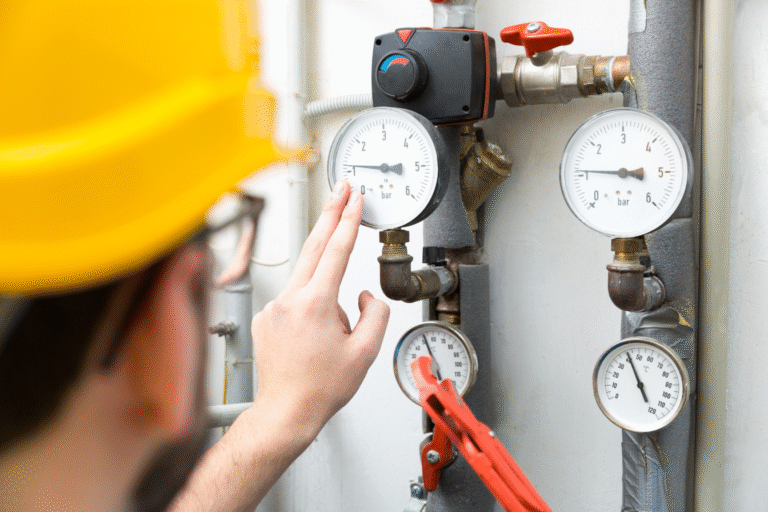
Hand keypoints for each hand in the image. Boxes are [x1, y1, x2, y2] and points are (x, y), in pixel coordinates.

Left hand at [251, 180, 389, 434]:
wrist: (285, 411)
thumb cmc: (320, 388)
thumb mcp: (365, 353)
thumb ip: (375, 313)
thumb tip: (365, 294)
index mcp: (315, 304)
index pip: (335, 250)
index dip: (347, 220)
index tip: (354, 198)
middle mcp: (289, 300)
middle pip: (313, 246)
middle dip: (330, 213)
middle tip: (341, 189)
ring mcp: (273, 308)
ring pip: (306, 279)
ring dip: (325, 285)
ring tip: (333, 337)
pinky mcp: (265, 317)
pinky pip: (294, 299)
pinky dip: (310, 306)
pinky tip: (314, 339)